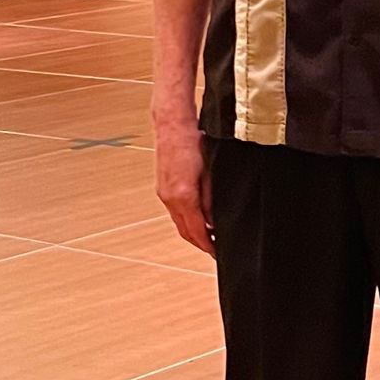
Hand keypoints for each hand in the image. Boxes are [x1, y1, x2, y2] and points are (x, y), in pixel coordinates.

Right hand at [155, 115, 213, 251]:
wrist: (172, 127)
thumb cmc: (193, 143)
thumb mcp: (210, 172)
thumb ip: (211, 199)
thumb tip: (215, 220)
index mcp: (184, 196)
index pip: (197, 230)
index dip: (207, 245)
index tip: (217, 253)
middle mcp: (170, 198)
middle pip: (185, 231)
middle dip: (200, 244)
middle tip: (214, 250)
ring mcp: (164, 194)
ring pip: (178, 223)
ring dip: (192, 233)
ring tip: (208, 237)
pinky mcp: (162, 189)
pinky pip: (174, 212)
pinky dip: (185, 220)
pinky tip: (197, 219)